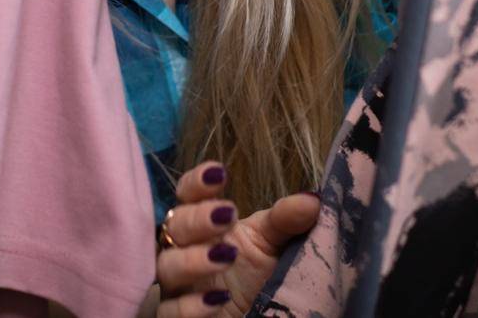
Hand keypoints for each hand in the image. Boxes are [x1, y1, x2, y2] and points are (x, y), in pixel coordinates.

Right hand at [155, 161, 320, 317]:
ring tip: (226, 256)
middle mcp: (184, 249)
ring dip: (192, 259)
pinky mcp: (175, 315)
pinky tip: (218, 299)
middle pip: (174, 225)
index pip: (188, 193)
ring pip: (166, 265)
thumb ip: (286, 221)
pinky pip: (169, 310)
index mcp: (205, 223)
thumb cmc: (258, 275)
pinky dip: (190, 305)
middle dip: (197, 218)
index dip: (197, 182)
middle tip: (227, 214)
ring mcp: (177, 284)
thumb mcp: (273, 246)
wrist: (260, 315)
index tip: (218, 173)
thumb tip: (312, 200)